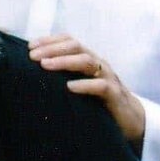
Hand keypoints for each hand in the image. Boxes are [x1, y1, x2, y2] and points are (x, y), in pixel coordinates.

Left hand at [28, 35, 145, 148]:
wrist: (130, 119)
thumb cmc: (98, 101)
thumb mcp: (78, 85)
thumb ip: (61, 78)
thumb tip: (30, 75)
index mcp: (88, 60)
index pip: (69, 41)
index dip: (50, 40)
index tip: (29, 47)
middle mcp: (97, 64)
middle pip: (76, 47)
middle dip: (52, 49)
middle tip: (32, 57)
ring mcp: (107, 77)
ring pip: (87, 61)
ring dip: (64, 62)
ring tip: (45, 66)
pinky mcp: (115, 94)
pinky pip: (101, 86)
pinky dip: (85, 85)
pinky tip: (69, 87)